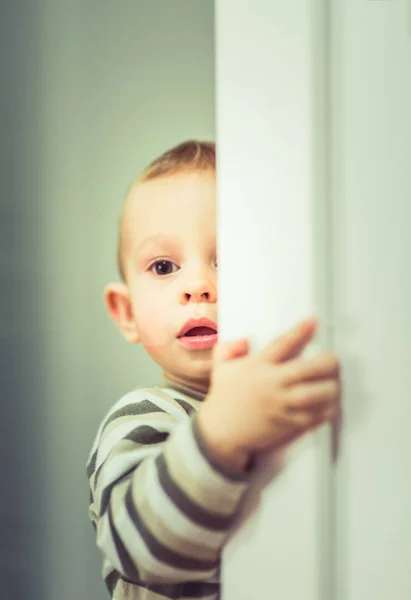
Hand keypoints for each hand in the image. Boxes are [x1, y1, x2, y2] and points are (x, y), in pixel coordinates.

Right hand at [197, 318, 340, 470]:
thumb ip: (229, 348)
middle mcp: (271, 384)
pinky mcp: (288, 424)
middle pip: (307, 369)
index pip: (282, 344)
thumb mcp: (221, 367)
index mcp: (257, 366)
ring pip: (316, 394)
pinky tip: (332, 403)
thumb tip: (244, 341)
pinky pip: (315, 416)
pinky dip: (328, 409)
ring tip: (335, 382)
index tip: (314, 321)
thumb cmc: (223, 396)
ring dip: (332, 387)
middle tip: (334, 359)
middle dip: (327, 362)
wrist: (220, 432)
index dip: (301, 331)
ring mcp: (281, 405)